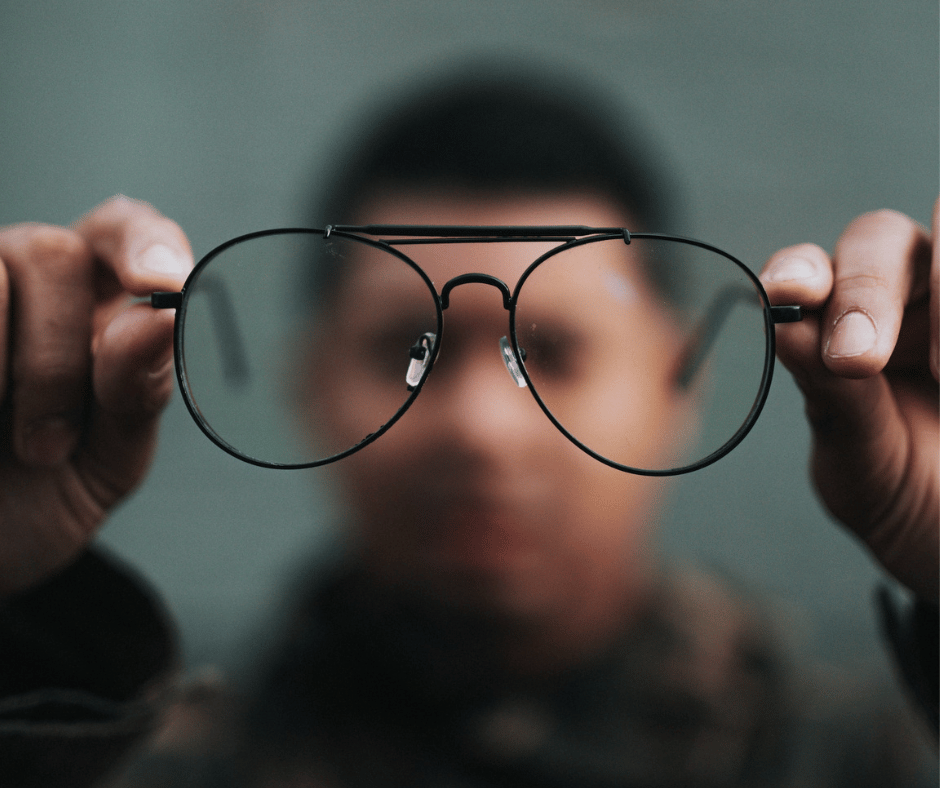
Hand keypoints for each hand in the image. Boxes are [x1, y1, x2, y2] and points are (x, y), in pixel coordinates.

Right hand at [0, 196, 191, 595]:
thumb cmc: (37, 501)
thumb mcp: (105, 461)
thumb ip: (135, 392)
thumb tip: (156, 319)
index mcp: (91, 307)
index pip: (123, 231)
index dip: (144, 243)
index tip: (162, 285)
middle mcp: (19, 283)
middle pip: (53, 252)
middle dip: (58, 355)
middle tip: (49, 445)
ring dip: (9, 369)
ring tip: (8, 448)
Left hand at [760, 202, 937, 601]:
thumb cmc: (902, 494)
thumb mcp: (862, 458)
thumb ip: (832, 397)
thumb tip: (784, 325)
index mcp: (838, 327)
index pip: (811, 269)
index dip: (800, 267)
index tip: (789, 293)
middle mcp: (901, 298)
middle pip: (881, 238)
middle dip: (867, 289)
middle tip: (858, 360)